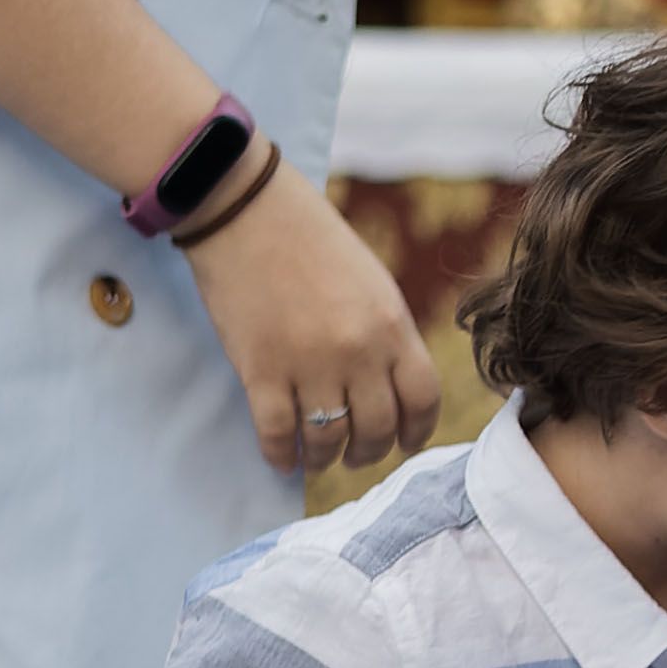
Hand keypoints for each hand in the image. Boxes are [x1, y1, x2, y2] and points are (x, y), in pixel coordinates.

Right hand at [182, 167, 437, 478]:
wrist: (244, 208)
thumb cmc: (309, 238)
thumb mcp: (371, 283)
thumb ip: (387, 334)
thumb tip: (391, 386)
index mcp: (393, 326)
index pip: (423, 401)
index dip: (417, 430)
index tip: (405, 441)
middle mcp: (358, 352)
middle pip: (377, 429)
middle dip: (369, 451)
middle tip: (356, 454)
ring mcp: (309, 364)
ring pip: (328, 440)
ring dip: (325, 458)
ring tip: (319, 457)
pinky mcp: (260, 371)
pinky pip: (278, 434)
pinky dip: (281, 456)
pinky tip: (283, 459)